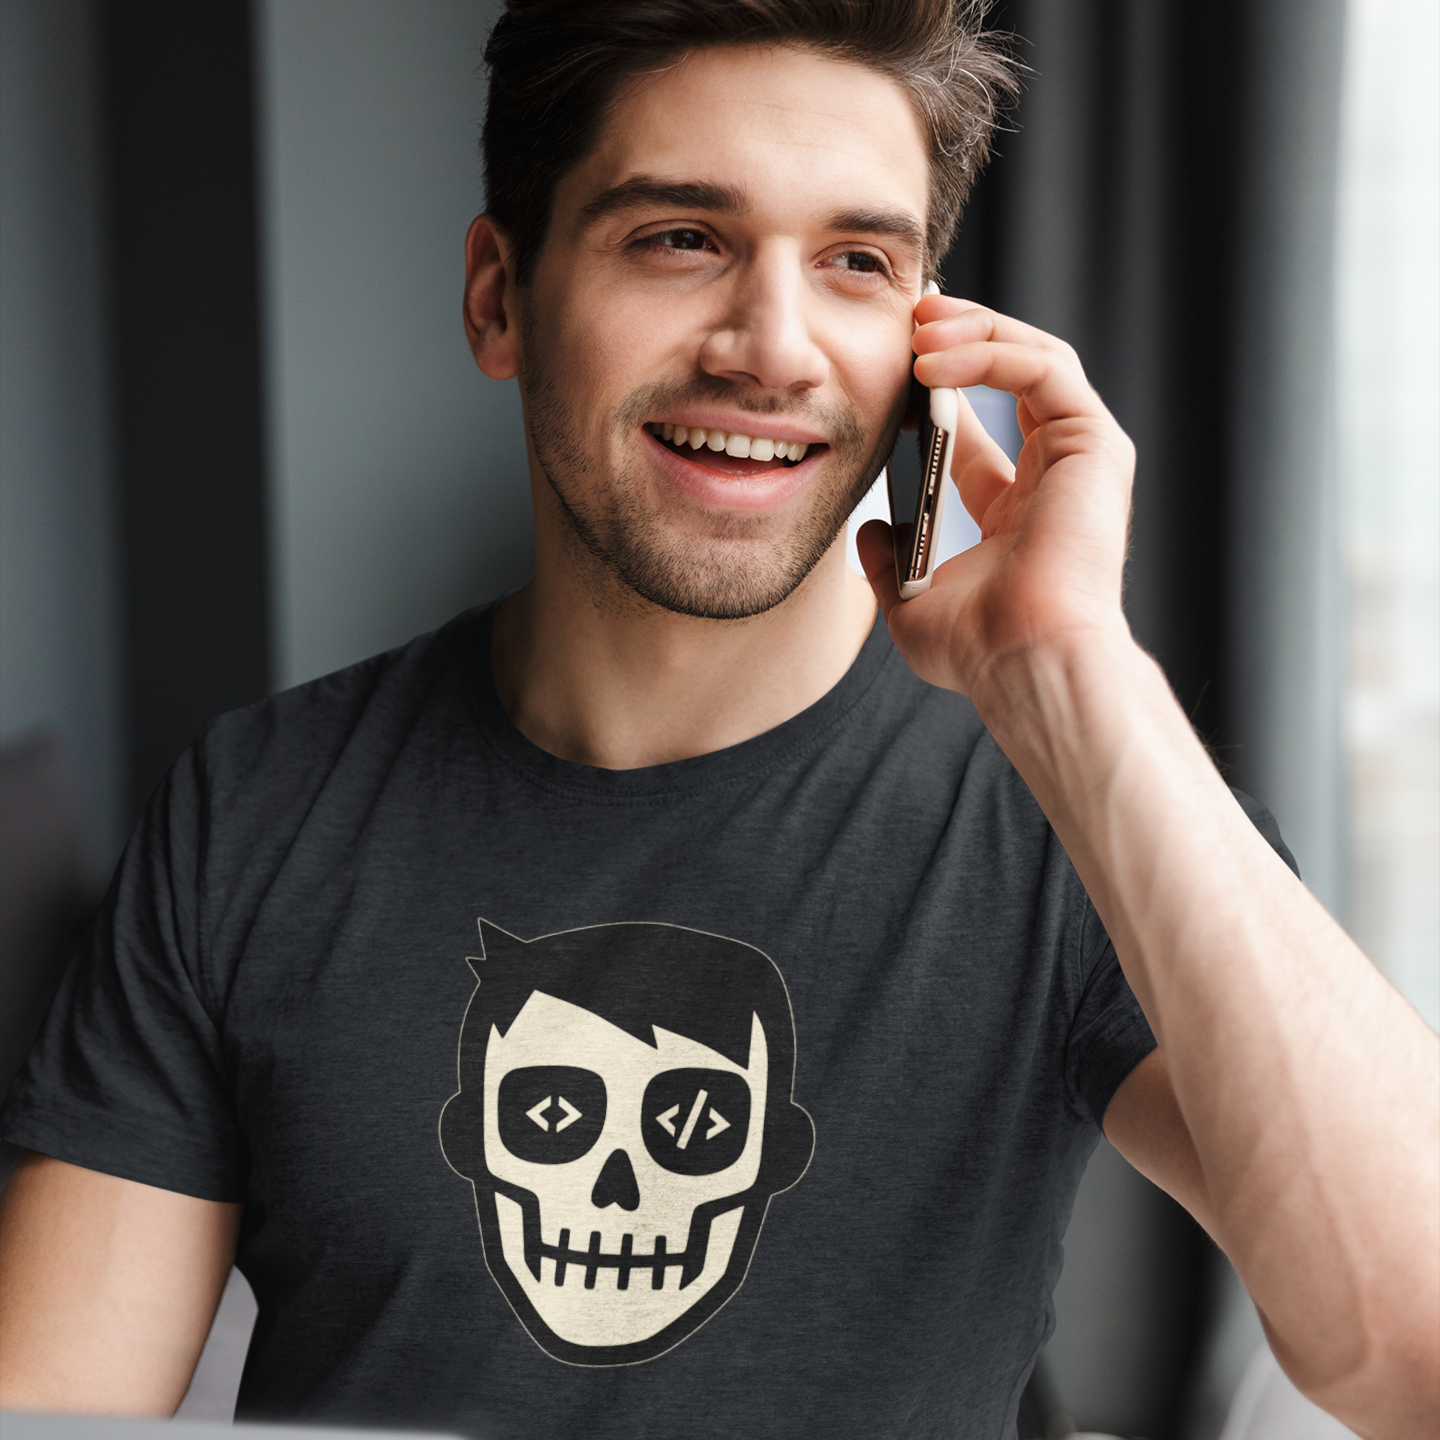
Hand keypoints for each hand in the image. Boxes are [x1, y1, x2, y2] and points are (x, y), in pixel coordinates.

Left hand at [856, 296, 1136, 701]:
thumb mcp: (912, 603)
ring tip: (919, 324)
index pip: (971, 427)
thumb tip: (868, 534)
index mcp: (1013, 508)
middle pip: (1008, 376)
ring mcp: (1078, 458)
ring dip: (973, 332)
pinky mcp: (1094, 444)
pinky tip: (937, 361)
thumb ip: (887, 565)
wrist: (1023, 660)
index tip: (889, 361)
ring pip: (1031, 358)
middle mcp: (1051, 475)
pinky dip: (991, 353)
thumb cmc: (979, 650)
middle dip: (957, 338)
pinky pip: (1044, 369)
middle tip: (907, 316)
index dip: (930, 389)